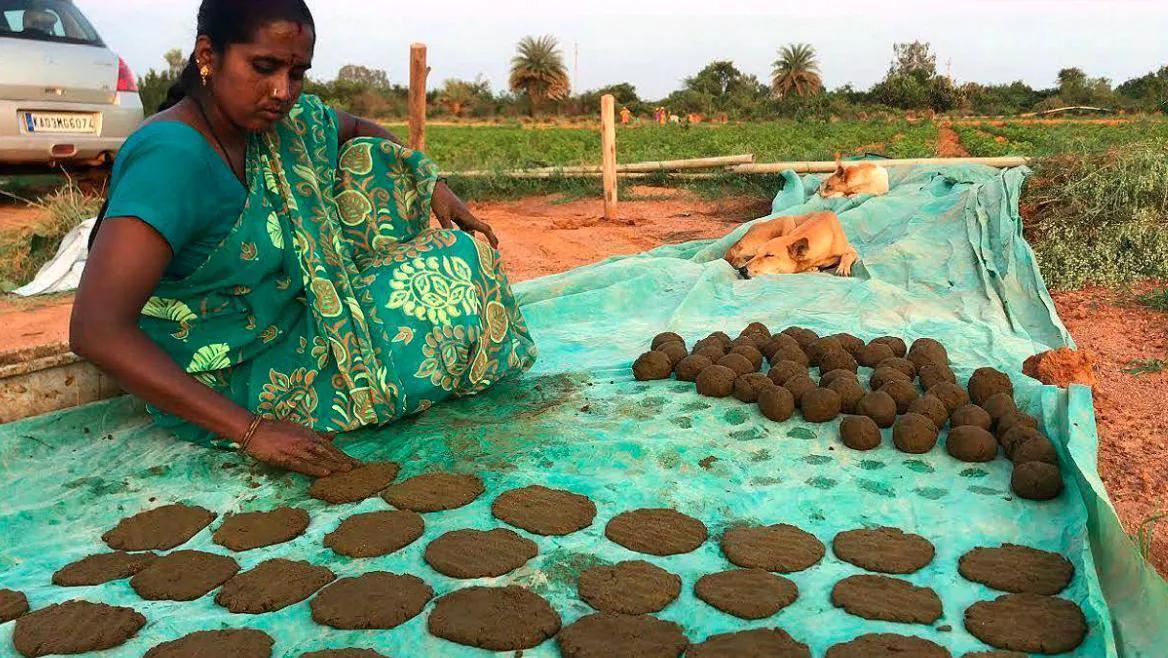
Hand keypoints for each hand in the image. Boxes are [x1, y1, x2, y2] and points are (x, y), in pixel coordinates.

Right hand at [243, 419, 358, 476]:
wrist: (255, 430)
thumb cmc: (276, 429)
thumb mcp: (300, 429)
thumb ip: (317, 434)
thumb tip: (334, 435)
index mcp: (311, 436)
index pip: (331, 447)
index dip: (344, 455)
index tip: (357, 462)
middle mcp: (306, 442)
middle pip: (329, 453)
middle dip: (344, 460)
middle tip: (359, 468)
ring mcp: (297, 450)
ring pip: (319, 458)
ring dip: (334, 464)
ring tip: (348, 470)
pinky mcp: (286, 458)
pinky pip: (302, 465)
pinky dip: (315, 469)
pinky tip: (325, 473)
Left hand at [432, 182, 498, 247]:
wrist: (434, 187)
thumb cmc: (439, 199)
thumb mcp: (442, 214)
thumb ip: (448, 227)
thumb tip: (451, 242)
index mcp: (467, 216)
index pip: (484, 228)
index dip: (491, 238)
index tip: (495, 248)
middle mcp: (467, 216)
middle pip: (480, 229)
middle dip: (487, 239)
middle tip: (491, 252)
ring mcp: (462, 215)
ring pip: (471, 229)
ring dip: (474, 239)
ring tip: (475, 251)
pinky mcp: (455, 215)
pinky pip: (463, 227)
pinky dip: (464, 235)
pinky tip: (461, 241)